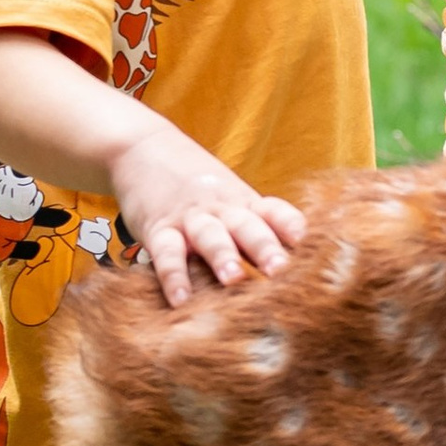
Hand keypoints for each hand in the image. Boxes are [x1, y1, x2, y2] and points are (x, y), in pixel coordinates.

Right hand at [111, 112, 306, 310]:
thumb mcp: (228, 198)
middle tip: (280, 269)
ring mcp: (190, 218)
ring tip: (233, 278)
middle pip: (247, 226)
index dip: (289, 224)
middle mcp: (222, 209)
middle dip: (264, 247)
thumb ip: (252, 228)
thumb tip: (287, 269)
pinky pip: (167, 252)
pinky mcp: (158, 228)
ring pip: (209, 235)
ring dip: (222, 255)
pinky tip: (180, 299)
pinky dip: (173, 276)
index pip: (273, 211)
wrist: (141, 146)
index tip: (304, 240)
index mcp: (244, 202)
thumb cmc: (194, 184)